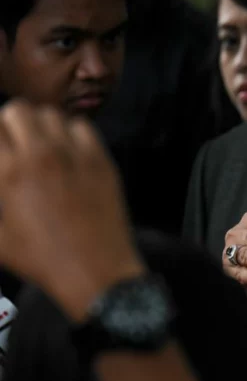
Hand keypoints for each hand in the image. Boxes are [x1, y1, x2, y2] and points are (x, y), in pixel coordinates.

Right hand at [0, 101, 144, 321]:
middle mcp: (41, 155)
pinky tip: (70, 151)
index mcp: (8, 173)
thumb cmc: (41, 259)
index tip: (2, 149)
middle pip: (19, 110)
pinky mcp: (101, 160)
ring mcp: (75, 155)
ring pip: (52, 114)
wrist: (95, 270)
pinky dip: (72, 132)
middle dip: (13, 123)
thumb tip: (1, 179)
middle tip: (16, 143)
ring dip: (43, 126)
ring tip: (43, 146)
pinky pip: (83, 127)